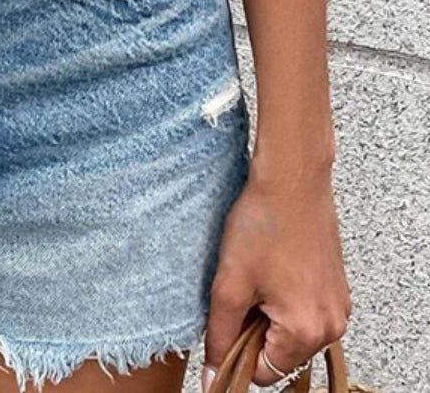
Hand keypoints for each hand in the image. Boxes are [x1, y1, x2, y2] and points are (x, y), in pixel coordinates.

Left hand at [203, 161, 350, 387]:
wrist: (292, 178)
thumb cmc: (264, 222)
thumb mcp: (230, 283)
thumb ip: (219, 335)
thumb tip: (212, 376)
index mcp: (307, 330)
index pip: (264, 373)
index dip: (237, 350)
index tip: (227, 320)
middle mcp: (332, 325)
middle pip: (282, 354)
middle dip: (255, 330)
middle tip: (242, 289)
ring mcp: (339, 305)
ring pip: (293, 332)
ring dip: (270, 314)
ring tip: (259, 275)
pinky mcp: (337, 288)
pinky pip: (307, 312)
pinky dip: (287, 300)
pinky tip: (273, 268)